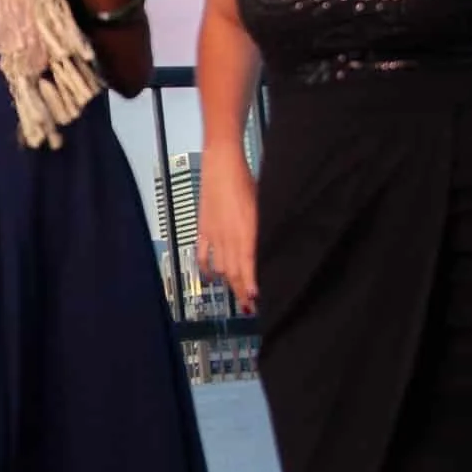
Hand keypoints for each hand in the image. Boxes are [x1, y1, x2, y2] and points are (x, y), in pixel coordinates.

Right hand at [195, 153, 258, 311]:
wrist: (222, 165)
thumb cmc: (245, 180)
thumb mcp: (261, 206)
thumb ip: (262, 229)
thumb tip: (268, 247)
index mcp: (246, 231)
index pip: (249, 265)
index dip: (251, 285)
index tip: (256, 299)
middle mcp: (229, 236)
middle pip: (234, 272)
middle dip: (241, 292)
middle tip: (249, 306)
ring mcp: (214, 235)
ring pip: (220, 267)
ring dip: (228, 284)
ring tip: (237, 295)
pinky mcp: (203, 229)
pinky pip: (202, 256)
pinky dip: (206, 270)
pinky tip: (212, 279)